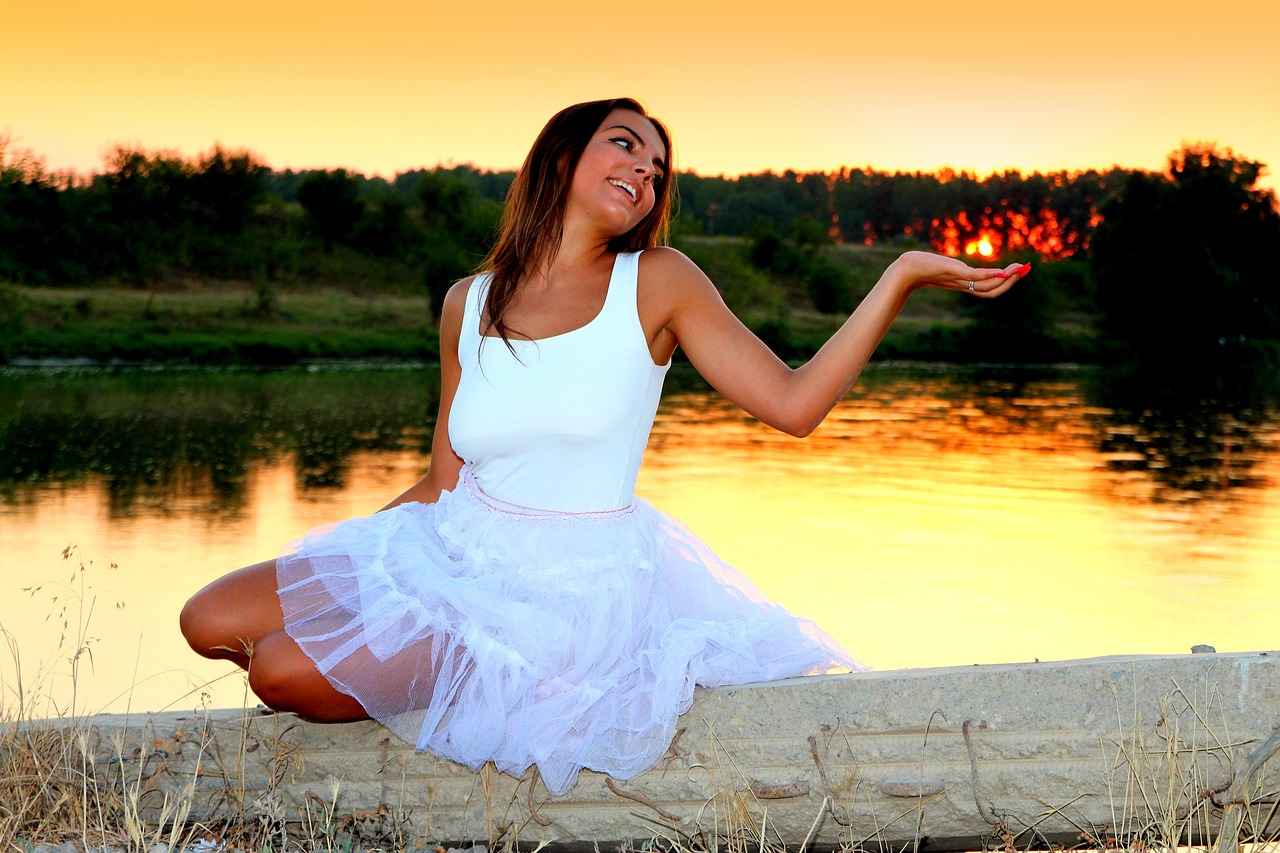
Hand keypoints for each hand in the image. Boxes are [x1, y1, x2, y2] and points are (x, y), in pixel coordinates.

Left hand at [893, 251, 1030, 297]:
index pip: (989, 290)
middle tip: (1025, 270)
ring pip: (987, 285)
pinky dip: (990, 275)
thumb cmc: (921, 267)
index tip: (1019, 273)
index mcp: (963, 285)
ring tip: (1020, 269)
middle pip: (992, 290)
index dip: (1005, 285)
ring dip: (1006, 278)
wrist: (905, 270)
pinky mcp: (953, 272)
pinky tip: (1003, 271)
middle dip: (1011, 282)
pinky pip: (976, 277)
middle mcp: (963, 285)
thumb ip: (953, 270)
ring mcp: (959, 280)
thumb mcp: (942, 268)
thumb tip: (957, 268)